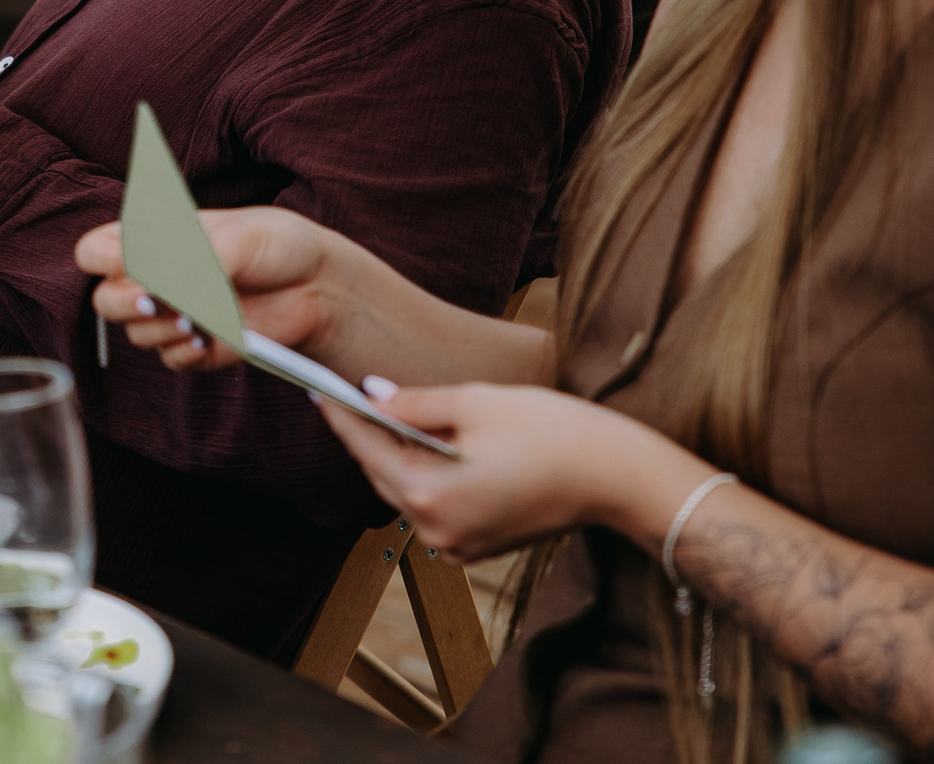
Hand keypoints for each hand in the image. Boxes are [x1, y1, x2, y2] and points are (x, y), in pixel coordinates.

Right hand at [75, 207, 354, 372]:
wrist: (317, 285)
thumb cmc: (274, 245)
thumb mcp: (232, 238)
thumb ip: (188, 258)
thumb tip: (152, 280)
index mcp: (151, 239)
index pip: (94, 250)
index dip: (100, 259)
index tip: (128, 261)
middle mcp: (155, 279)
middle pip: (104, 300)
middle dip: (124, 302)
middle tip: (156, 299)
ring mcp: (174, 315)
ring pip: (136, 333)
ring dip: (161, 327)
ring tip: (197, 316)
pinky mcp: (196, 347)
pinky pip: (169, 359)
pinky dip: (184, 351)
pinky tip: (208, 338)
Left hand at [316, 381, 688, 561]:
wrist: (617, 476)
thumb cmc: (554, 432)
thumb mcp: (477, 403)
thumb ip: (415, 403)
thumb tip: (372, 395)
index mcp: (430, 494)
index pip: (366, 447)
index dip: (340, 413)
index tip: (316, 386)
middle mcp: (437, 530)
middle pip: (383, 473)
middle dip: (368, 433)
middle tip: (349, 392)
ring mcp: (458, 545)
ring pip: (408, 491)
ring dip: (398, 455)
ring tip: (390, 412)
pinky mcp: (478, 547)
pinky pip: (435, 508)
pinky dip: (427, 477)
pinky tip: (432, 446)